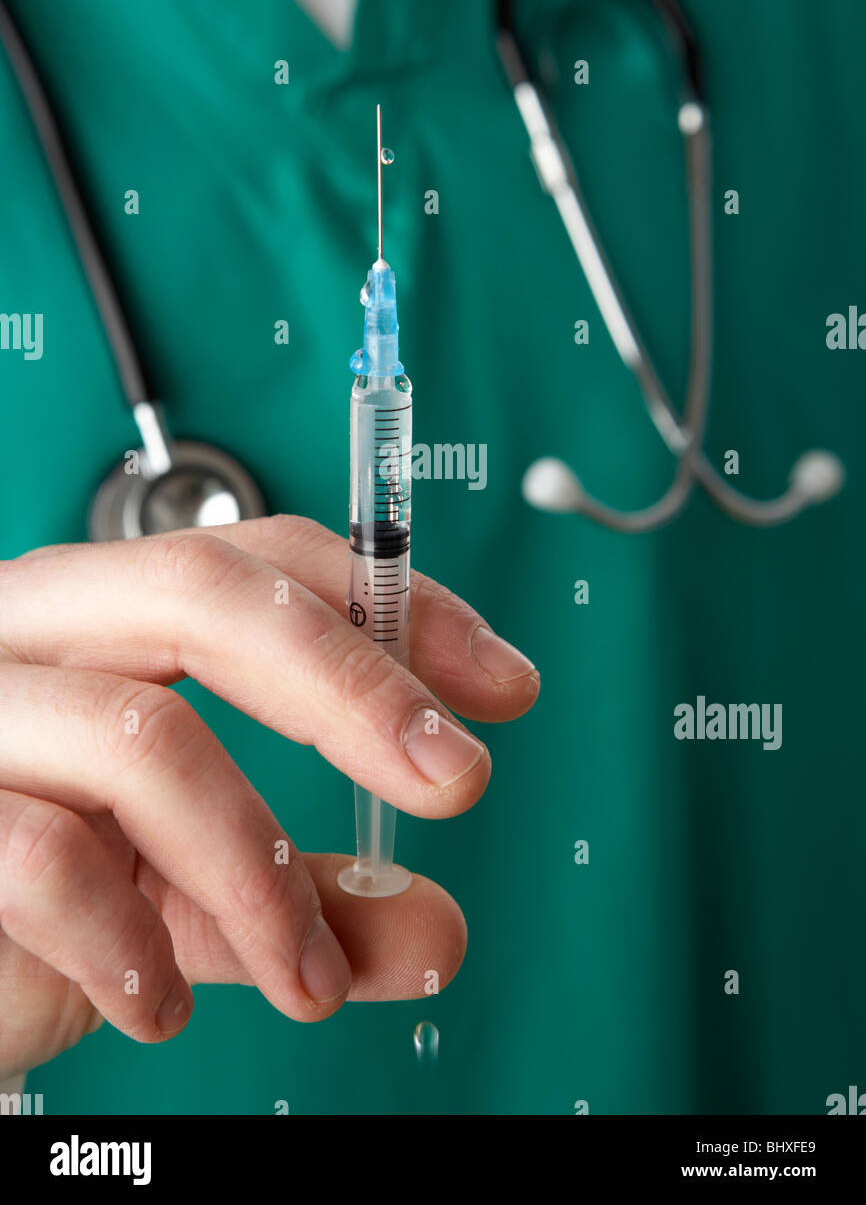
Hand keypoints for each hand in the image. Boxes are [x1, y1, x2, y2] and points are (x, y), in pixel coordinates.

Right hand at [0, 516, 538, 1076]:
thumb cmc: (43, 893)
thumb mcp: (195, 886)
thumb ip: (311, 898)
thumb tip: (436, 931)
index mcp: (108, 615)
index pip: (261, 558)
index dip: (392, 605)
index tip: (501, 686)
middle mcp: (34, 630)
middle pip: (204, 594)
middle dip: (352, 687)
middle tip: (459, 780)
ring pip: (143, 737)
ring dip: (263, 875)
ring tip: (309, 980)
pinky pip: (46, 858)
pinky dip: (130, 942)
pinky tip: (160, 1003)